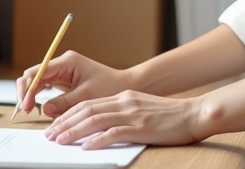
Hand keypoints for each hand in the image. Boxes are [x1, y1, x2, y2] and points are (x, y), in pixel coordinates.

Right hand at [15, 50, 130, 116]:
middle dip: (27, 92)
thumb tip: (43, 109)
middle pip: (35, 75)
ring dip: (33, 96)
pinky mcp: (64, 80)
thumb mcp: (86, 96)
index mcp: (67, 61)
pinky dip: (42, 98)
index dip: (28, 87)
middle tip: (25, 110)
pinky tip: (41, 108)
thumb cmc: (109, 86)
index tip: (25, 104)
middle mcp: (62, 64)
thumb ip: (63, 102)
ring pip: (39, 82)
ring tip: (31, 111)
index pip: (38, 71)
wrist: (124, 85)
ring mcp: (62, 71)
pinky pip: (46, 88)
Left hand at [44, 90, 206, 148]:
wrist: (194, 113)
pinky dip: (97, 140)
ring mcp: (132, 114)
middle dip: (65, 123)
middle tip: (50, 135)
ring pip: (95, 120)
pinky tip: (86, 147)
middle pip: (87, 110)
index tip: (55, 126)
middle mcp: (124, 102)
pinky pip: (113, 133)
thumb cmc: (169, 116)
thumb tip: (100, 128)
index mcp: (123, 97)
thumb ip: (123, 114)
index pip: (89, 104)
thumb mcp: (142, 108)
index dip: (69, 115)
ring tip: (60, 141)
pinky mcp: (140, 127)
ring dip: (74, 131)